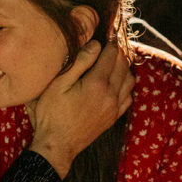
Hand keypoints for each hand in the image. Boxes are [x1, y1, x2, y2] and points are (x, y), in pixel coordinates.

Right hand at [29, 40, 133, 177]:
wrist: (57, 145)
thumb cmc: (52, 114)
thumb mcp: (58, 85)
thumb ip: (79, 63)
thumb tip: (96, 45)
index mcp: (96, 84)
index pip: (111, 56)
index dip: (110, 43)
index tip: (108, 35)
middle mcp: (110, 95)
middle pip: (123, 66)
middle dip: (119, 53)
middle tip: (111, 45)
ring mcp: (114, 108)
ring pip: (130, 81)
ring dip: (125, 68)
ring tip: (114, 61)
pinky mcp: (113, 117)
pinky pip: (129, 97)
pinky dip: (126, 86)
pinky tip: (117, 83)